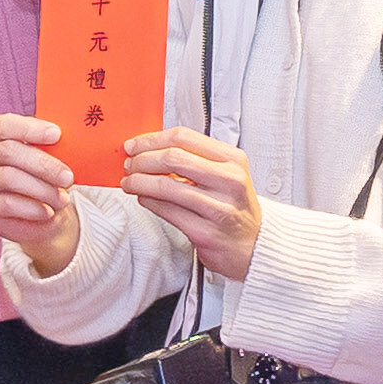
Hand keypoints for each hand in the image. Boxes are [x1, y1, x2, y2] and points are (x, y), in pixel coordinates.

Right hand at [0, 111, 82, 271]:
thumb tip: (72, 139)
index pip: (4, 124)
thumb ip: (52, 144)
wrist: (40, 212)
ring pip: (8, 178)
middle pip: (7, 151)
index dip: (30, 129)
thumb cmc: (43, 175)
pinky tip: (47, 211)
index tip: (56, 135)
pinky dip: (31, 208)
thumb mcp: (49, 155)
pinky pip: (5, 204)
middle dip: (42, 165)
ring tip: (62, 199)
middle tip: (68, 177)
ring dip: (41, 189)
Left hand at [121, 129, 265, 281]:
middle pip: (172, 158)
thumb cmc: (235, 208)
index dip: (152, 139)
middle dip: (142, 159)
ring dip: (139, 182)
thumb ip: (195, 159)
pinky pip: (166, 211)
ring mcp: (218, 208)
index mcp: (233, 160)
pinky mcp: (205, 232)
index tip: (135, 144)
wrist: (253, 246)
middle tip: (129, 164)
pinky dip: (148, 201)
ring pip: (165, 186)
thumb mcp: (226, 174)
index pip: (184, 137)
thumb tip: (151, 148)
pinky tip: (143, 198)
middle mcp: (229, 181)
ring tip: (129, 182)